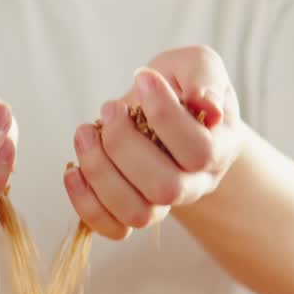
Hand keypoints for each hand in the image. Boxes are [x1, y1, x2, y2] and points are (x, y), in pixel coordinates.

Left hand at [64, 46, 242, 239]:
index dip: (165, 115)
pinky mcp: (131, 213)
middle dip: (124, 145)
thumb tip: (207, 105)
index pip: (198, 149)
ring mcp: (163, 204)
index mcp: (219, 149)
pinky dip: (87, 204)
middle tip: (110, 107)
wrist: (162, 111)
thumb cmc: (180, 86)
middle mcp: (194, 185)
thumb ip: (204, 76)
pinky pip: (113, 228)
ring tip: (85, 132)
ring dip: (100, 172)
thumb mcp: (196, 65)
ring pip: (137, 213)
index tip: (142, 76)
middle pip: (165, 188)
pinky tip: (73, 171)